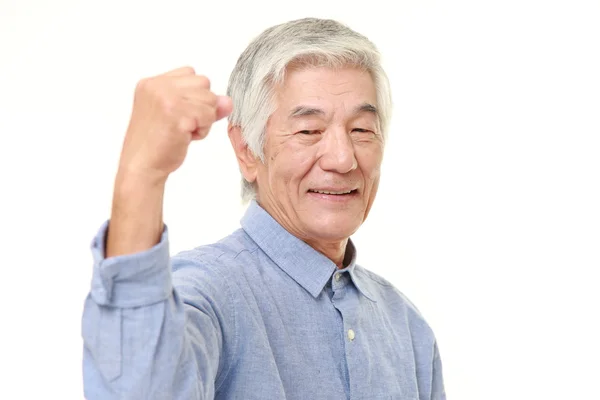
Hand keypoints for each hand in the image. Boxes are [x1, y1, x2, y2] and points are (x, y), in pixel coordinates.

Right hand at [117, 66, 232, 183]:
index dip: (193, 96)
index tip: (177, 114)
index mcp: (151, 83)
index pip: (191, 73)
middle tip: (181, 124)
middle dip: (201, 106)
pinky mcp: (178, 115)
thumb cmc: (157, 144)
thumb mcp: (177, 116)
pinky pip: (209, 116)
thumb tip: (227, 101)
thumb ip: (202, 103)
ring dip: (203, 119)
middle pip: (204, 83)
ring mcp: (168, 99)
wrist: (141, 166)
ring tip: (183, 131)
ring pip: (210, 99)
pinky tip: (185, 138)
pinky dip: (202, 131)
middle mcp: (158, 86)